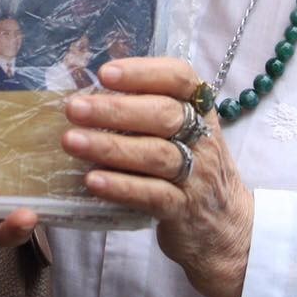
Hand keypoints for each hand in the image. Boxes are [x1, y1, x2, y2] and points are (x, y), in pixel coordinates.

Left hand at [62, 58, 252, 296]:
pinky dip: (121, 187)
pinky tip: (92, 181)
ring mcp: (196, 175)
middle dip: (115, 109)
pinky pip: (152, 195)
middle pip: (163, 115)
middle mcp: (202, 137)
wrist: (225, 226)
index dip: (143, 72)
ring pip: (155, 154)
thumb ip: (141, 102)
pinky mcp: (184, 210)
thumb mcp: (178, 131)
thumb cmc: (189, 167)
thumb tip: (82, 70)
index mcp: (200, 109)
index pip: (179, 78)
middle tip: (74, 108)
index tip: (105, 73)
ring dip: (110, 146)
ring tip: (71, 141)